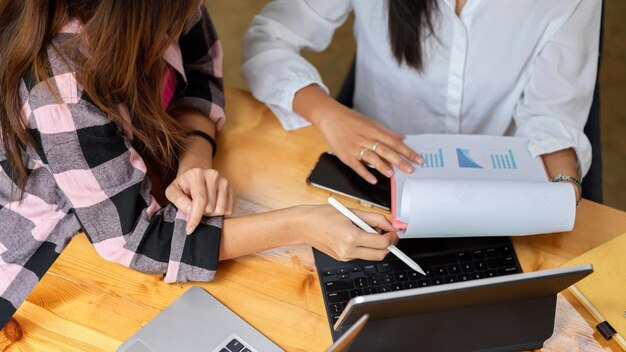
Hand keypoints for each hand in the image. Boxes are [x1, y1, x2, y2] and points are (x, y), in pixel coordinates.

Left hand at [166, 168, 232, 233]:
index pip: (200, 200)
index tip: (189, 229)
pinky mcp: (231, 188)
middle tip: (195, 208)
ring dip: (211, 213)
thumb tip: (190, 209)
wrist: (195, 176)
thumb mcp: (172, 191)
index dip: (195, 217)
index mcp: (197, 174)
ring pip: (221, 209)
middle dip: (202, 213)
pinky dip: (220, 212)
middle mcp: (213, 175)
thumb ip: (178, 200)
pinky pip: (229, 209)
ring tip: (204, 206)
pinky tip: (213, 205)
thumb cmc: (183, 186)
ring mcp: (224, 181)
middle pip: (211, 207)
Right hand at [294, 85, 421, 183]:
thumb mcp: (370, 122)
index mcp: (374, 130)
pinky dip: (365, 173)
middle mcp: (366, 138)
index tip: (418, 159)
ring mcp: (355, 147)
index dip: (407, 151)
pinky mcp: (345, 155)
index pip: (394, 142)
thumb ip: (386, 132)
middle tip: (410, 169)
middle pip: (385, 151)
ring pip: (371, 158)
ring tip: (392, 174)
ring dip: (382, 166)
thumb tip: (401, 137)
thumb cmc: (350, 119)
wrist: (329, 117)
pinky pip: (356, 166)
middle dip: (399, 160)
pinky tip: (373, 179)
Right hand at [297, 205, 398, 260]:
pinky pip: (361, 255)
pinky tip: (357, 236)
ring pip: (371, 256)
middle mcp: (348, 251)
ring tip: (369, 232)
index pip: (382, 243)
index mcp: (351, 237)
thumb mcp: (352, 211)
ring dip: (376, 246)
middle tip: (388, 235)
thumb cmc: (324, 215)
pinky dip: (365, 247)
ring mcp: (345, 257)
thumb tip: (389, 225)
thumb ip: (374, 219)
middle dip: (389, 246)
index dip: (392, 237)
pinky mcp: (342, 259)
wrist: (305, 225)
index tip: (393, 231)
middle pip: (380, 255)